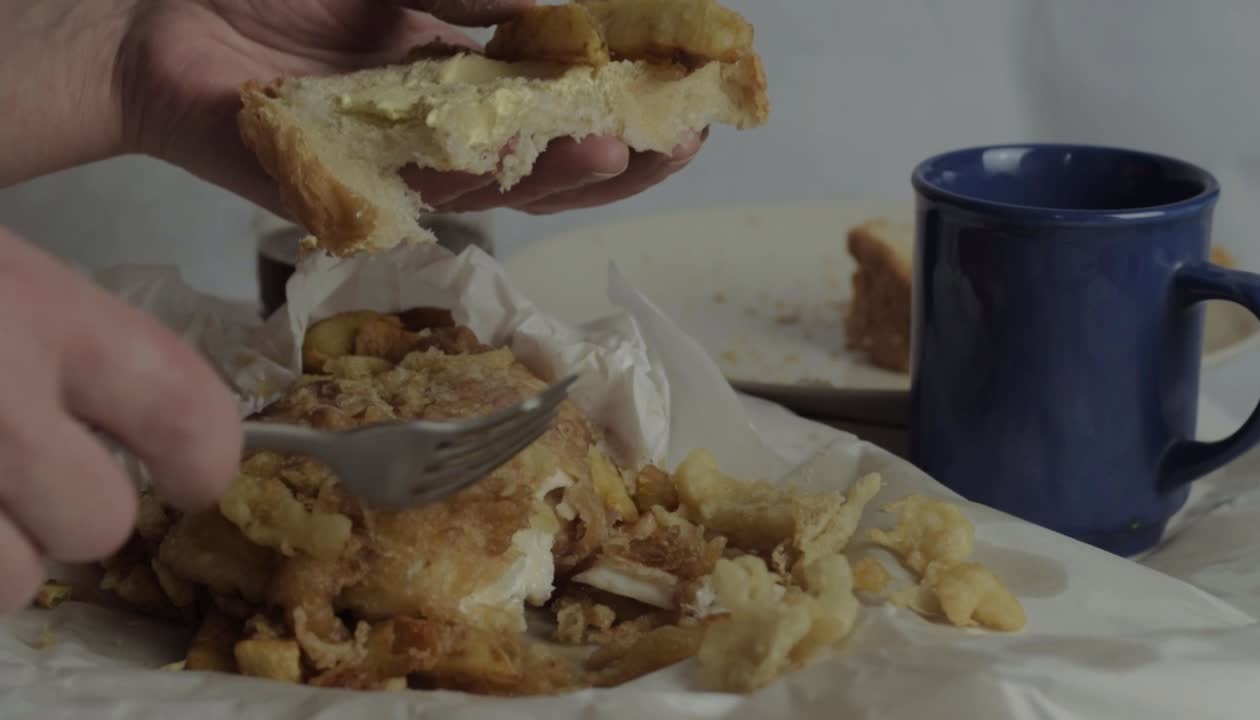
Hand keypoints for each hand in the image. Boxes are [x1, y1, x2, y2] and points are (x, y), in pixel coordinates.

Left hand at [0, 0, 703, 213]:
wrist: (162, 18)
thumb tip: (570, 9)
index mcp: (467, 69)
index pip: (568, 94)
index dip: (632, 92)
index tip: (695, 83)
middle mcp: (449, 125)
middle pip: (554, 157)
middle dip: (626, 152)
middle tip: (685, 136)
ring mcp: (406, 164)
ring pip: (503, 187)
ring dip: (568, 174)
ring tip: (625, 149)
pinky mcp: (355, 197)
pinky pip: (427, 193)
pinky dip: (482, 177)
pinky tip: (528, 161)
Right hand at [0, 227, 240, 611]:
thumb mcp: (1, 263)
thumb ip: (73, 331)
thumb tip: (157, 412)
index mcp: (47, 312)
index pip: (187, 412)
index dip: (207, 460)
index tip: (195, 475)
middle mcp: (0, 392)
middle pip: (99, 522)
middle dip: (82, 512)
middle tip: (46, 476)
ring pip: (12, 579)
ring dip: (3, 551)